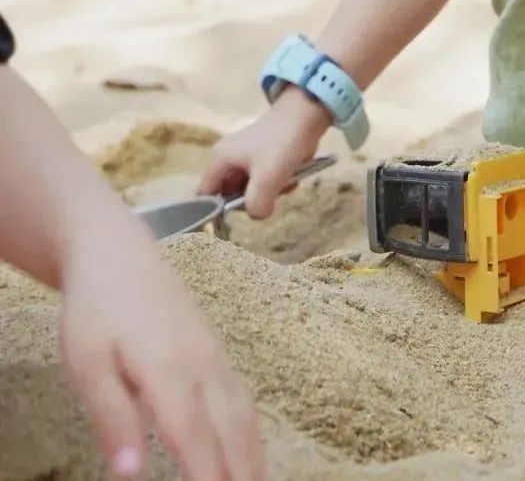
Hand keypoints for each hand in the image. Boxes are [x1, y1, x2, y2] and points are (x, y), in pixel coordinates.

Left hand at [60, 217, 262, 480]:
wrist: (117, 250)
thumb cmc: (96, 309)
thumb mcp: (87, 364)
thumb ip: (112, 418)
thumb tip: (131, 474)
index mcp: (169, 370)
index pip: (195, 441)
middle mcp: (202, 365)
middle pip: (230, 434)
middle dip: (240, 476)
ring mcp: (214, 356)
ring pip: (244, 417)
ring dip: (252, 460)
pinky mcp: (215, 351)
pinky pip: (243, 399)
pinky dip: (251, 434)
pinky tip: (248, 453)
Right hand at [200, 91, 325, 218]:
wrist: (308, 113)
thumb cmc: (282, 143)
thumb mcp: (267, 179)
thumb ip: (255, 205)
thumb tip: (256, 214)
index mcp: (221, 159)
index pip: (204, 196)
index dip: (214, 212)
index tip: (234, 222)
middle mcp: (229, 158)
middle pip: (229, 195)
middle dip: (250, 201)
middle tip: (269, 197)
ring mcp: (247, 157)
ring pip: (250, 189)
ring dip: (268, 192)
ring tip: (284, 183)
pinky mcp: (264, 156)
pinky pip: (265, 180)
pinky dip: (277, 183)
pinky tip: (291, 176)